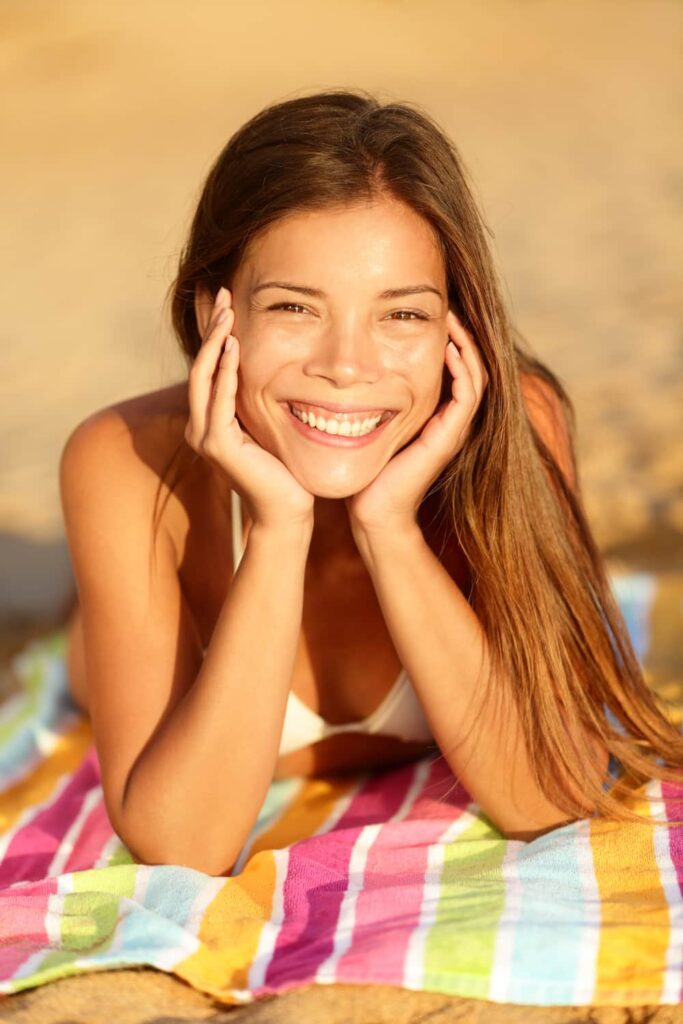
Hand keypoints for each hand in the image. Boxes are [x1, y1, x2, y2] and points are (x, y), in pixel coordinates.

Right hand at [184, 287, 314, 529]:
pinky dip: (225, 372)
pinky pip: (218, 400)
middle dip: (211, 328)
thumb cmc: (285, 471)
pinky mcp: (218, 446)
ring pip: (203, 377)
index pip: (208, 367)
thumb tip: (274, 369)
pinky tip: (233, 347)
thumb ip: (259, 401)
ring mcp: (205, 437)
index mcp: (210, 421)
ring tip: (226, 311)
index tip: (227, 301)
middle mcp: (200, 427)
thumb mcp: (270, 426)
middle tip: (222, 293)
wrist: (287, 511)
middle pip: (200, 365)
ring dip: (215, 342)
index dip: (215, 333)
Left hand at [345, 310, 488, 535]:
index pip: (456, 369)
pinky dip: (462, 370)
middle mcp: (449, 422)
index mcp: (436, 417)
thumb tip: (349, 371)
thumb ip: (372, 400)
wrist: (373, 512)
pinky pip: (467, 397)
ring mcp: (452, 431)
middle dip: (462, 335)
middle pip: (472, 367)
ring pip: (475, 378)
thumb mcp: (370, 424)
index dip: (450, 340)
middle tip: (448, 307)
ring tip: (453, 320)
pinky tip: (448, 349)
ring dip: (466, 346)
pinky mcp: (447, 439)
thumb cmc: (367, 471)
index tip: (433, 314)